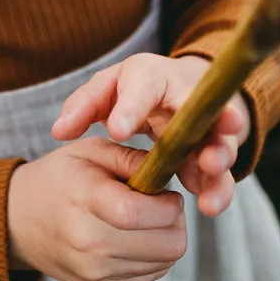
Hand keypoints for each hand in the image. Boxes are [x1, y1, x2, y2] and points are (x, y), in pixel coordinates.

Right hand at [6, 139, 186, 280]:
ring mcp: (96, 272)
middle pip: (167, 244)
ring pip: (166, 262)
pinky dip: (153, 256)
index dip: (168, 203)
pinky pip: (152, 276)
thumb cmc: (58, 179)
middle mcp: (90, 244)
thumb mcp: (88, 151)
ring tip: (144, 219)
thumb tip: (167, 169)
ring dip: (166, 238)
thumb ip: (129, 157)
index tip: (166, 192)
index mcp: (84, 201)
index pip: (140, 213)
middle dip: (174, 220)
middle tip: (160, 204)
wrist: (19, 222)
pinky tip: (134, 237)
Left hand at [51, 54, 249, 217]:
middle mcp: (184, 94)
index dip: (131, 108)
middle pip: (197, 106)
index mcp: (150, 75)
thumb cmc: (133, 89)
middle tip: (200, 149)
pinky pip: (220, 169)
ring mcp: (205, 122)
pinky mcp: (215, 149)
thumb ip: (84, 106)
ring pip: (217, 139)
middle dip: (203, 122)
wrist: (178, 87)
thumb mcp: (107, 89)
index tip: (117, 131)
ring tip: (211, 178)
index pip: (141, 85)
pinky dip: (216, 187)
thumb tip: (59, 131)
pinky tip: (210, 205)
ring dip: (217, 158)